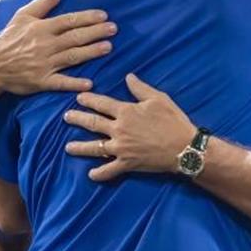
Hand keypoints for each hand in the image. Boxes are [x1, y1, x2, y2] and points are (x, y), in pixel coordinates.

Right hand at [0, 0, 114, 94]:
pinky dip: (74, 83)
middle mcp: (44, 45)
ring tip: (108, 47)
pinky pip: (60, 82)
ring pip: (71, 57)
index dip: (87, 18)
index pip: (68, 21)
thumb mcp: (22, 16)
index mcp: (41, 28)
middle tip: (113, 29)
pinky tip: (89, 83)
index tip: (104, 16)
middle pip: (74, 37)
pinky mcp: (41, 81)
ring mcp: (43, 64)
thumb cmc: (9, 39)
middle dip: (95, 33)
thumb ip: (42, 3)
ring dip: (90, 52)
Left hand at [63, 73, 195, 181]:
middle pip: (93, 123)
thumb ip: (140, 88)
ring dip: (80, 147)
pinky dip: (100, 173)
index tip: (78, 98)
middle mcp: (119, 130)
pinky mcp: (127, 163)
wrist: (184, 147)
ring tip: (68, 147)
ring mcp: (121, 148)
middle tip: (66, 117)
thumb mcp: (158, 98)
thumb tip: (128, 76)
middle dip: (78, 119)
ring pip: (95, 147)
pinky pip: (110, 170)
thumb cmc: (172, 120)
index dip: (88, 100)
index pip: (101, 103)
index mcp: (126, 112)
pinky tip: (90, 174)